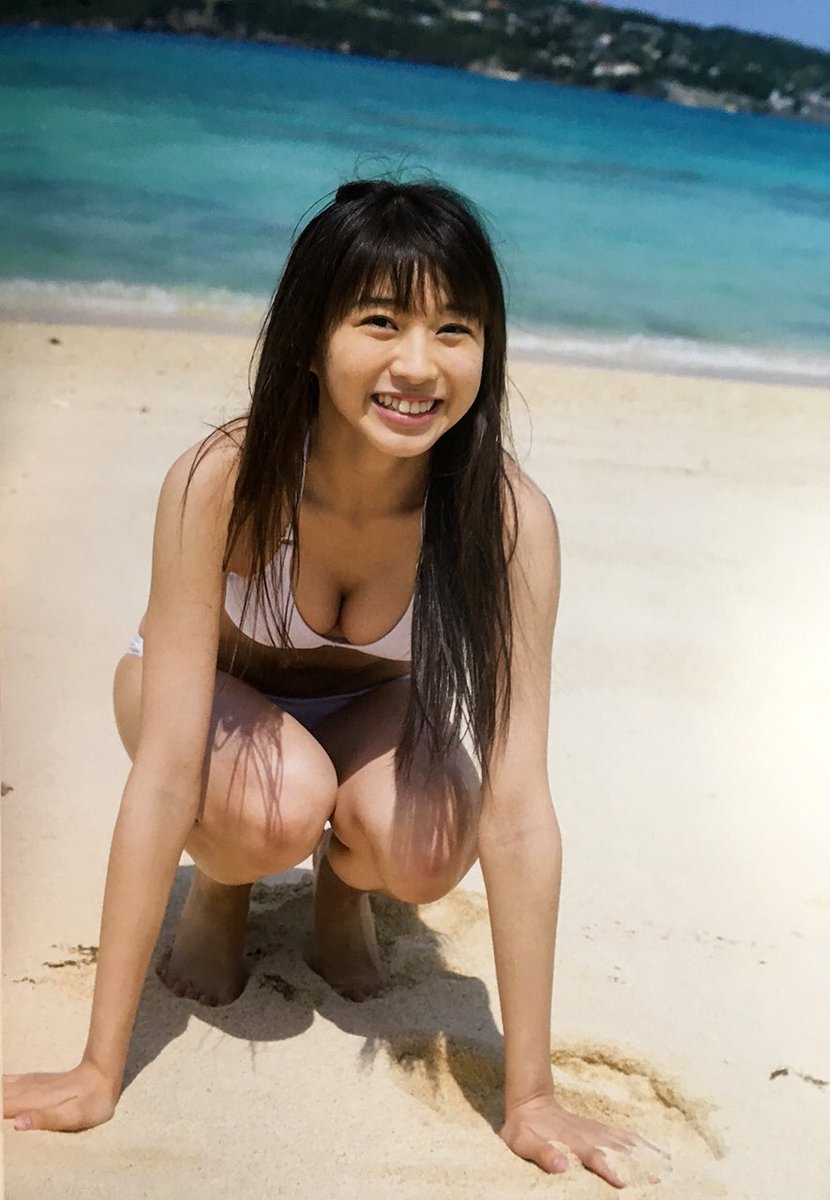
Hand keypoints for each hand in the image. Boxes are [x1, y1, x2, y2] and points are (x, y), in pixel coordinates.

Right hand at [4, 1060, 117, 1132]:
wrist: (103, 1077)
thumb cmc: (91, 1103)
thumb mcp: (73, 1118)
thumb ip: (44, 1120)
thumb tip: (16, 1124)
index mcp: (32, 1103)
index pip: (0, 1107)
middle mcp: (27, 1091)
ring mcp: (30, 1083)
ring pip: (0, 1087)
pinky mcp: (34, 1080)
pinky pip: (7, 1081)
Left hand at [501, 1094, 663, 1188]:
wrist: (530, 1102)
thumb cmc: (525, 1129)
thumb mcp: (524, 1143)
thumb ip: (543, 1154)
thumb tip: (562, 1167)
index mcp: (573, 1143)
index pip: (595, 1158)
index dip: (609, 1169)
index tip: (624, 1183)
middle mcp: (589, 1136)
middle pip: (617, 1151)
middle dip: (637, 1164)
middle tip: (660, 1177)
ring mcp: (595, 1131)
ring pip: (624, 1143)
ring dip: (644, 1154)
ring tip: (666, 1166)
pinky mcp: (598, 1129)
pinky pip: (622, 1136)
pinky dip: (639, 1143)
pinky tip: (653, 1150)